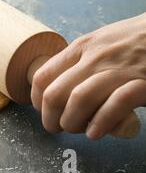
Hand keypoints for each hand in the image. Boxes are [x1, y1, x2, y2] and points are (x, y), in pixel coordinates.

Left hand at [31, 13, 145, 139]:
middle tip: (56, 128)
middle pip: (55, 94)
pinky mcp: (141, 84)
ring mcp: (118, 70)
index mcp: (81, 47)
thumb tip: (57, 86)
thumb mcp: (101, 41)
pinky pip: (113, 106)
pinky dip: (100, 123)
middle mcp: (94, 58)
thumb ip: (80, 60)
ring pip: (78, 100)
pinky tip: (96, 133)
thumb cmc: (134, 39)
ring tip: (77, 131)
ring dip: (71, 123)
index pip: (42, 76)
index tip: (43, 111)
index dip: (36, 100)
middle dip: (49, 118)